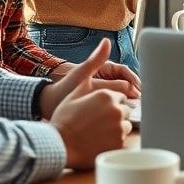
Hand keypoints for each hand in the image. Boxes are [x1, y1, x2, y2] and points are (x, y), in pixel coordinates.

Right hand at [46, 39, 131, 169]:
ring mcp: (118, 127)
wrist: (57, 143)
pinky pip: (124, 138)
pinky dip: (115, 138)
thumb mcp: (78, 83)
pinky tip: (101, 139)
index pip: (123, 92)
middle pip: (126, 108)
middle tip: (99, 119)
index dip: (113, 99)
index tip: (102, 106)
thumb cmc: (65, 113)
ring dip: (117, 125)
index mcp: (107, 94)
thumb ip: (95, 61)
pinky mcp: (117, 143)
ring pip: (127, 123)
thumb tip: (106, 41)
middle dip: (117, 111)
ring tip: (99, 129)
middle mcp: (116, 109)